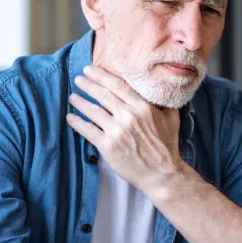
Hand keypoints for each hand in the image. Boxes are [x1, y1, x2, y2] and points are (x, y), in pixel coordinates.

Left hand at [66, 65, 182, 193]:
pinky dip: (77, 122)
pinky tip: (70, 117)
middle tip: (78, 79)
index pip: (117, 85)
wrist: (161, 173)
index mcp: (142, 107)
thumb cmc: (167, 145)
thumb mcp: (171, 118)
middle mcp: (128, 116)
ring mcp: (116, 131)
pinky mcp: (107, 146)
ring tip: (73, 97)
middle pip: (102, 95)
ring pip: (93, 111)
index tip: (90, 70)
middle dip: (88, 85)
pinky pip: (88, 130)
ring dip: (80, 102)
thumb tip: (158, 88)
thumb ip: (162, 102)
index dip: (101, 76)